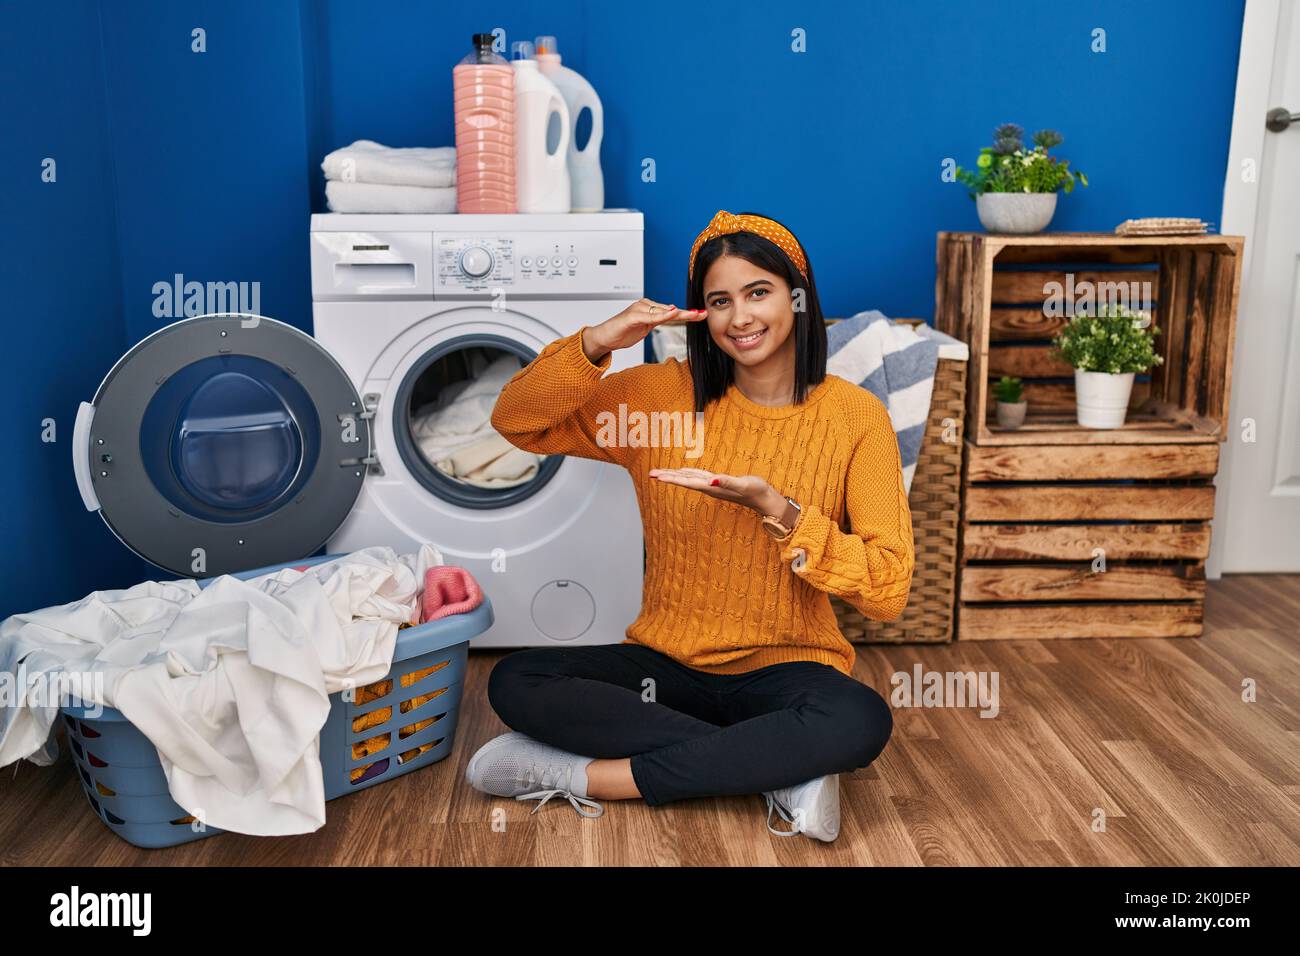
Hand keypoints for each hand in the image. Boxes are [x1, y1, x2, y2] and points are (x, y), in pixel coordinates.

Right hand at [583, 298, 707, 360]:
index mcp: (648, 309)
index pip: (671, 312)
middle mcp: (645, 306)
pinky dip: (662, 315)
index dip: (686, 314)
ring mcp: (638, 309)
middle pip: (670, 310)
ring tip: (693, 314)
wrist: (603, 338)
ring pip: (663, 312)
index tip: (701, 315)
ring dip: (679, 314)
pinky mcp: (632, 316)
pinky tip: (672, 314)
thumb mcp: (644, 329)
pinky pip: (650, 316)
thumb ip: (656, 322)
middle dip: (687, 313)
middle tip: (702, 314)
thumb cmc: (621, 332)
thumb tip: (671, 315)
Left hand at [647, 467, 776, 512]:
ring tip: (660, 473)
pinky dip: (687, 473)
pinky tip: (682, 472)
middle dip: (667, 477)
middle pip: (684, 481)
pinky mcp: (717, 482)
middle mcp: (709, 487)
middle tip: (651, 474)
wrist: (764, 499)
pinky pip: (698, 477)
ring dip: (674, 476)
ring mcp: (712, 486)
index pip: (687, 482)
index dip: (672, 479)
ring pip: (689, 479)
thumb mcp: (742, 484)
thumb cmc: (755, 491)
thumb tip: (711, 480)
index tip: (657, 477)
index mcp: (712, 488)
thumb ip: (727, 481)